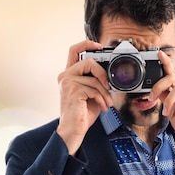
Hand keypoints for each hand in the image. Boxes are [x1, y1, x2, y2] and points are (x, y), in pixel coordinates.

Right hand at [56, 40, 112, 155]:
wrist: (73, 131)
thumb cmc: (81, 114)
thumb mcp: (90, 93)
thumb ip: (94, 81)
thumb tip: (109, 74)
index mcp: (68, 74)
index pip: (74, 50)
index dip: (87, 44)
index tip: (99, 46)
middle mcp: (65, 76)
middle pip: (89, 61)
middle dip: (103, 74)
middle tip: (109, 86)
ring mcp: (68, 83)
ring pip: (94, 79)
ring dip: (105, 93)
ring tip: (106, 103)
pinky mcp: (73, 91)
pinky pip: (94, 90)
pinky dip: (101, 100)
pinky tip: (101, 108)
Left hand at [148, 51, 174, 161]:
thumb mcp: (172, 113)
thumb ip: (166, 101)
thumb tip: (156, 92)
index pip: (173, 74)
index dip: (167, 63)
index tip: (159, 54)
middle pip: (173, 79)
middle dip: (159, 87)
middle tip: (152, 99)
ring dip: (169, 102)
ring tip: (167, 114)